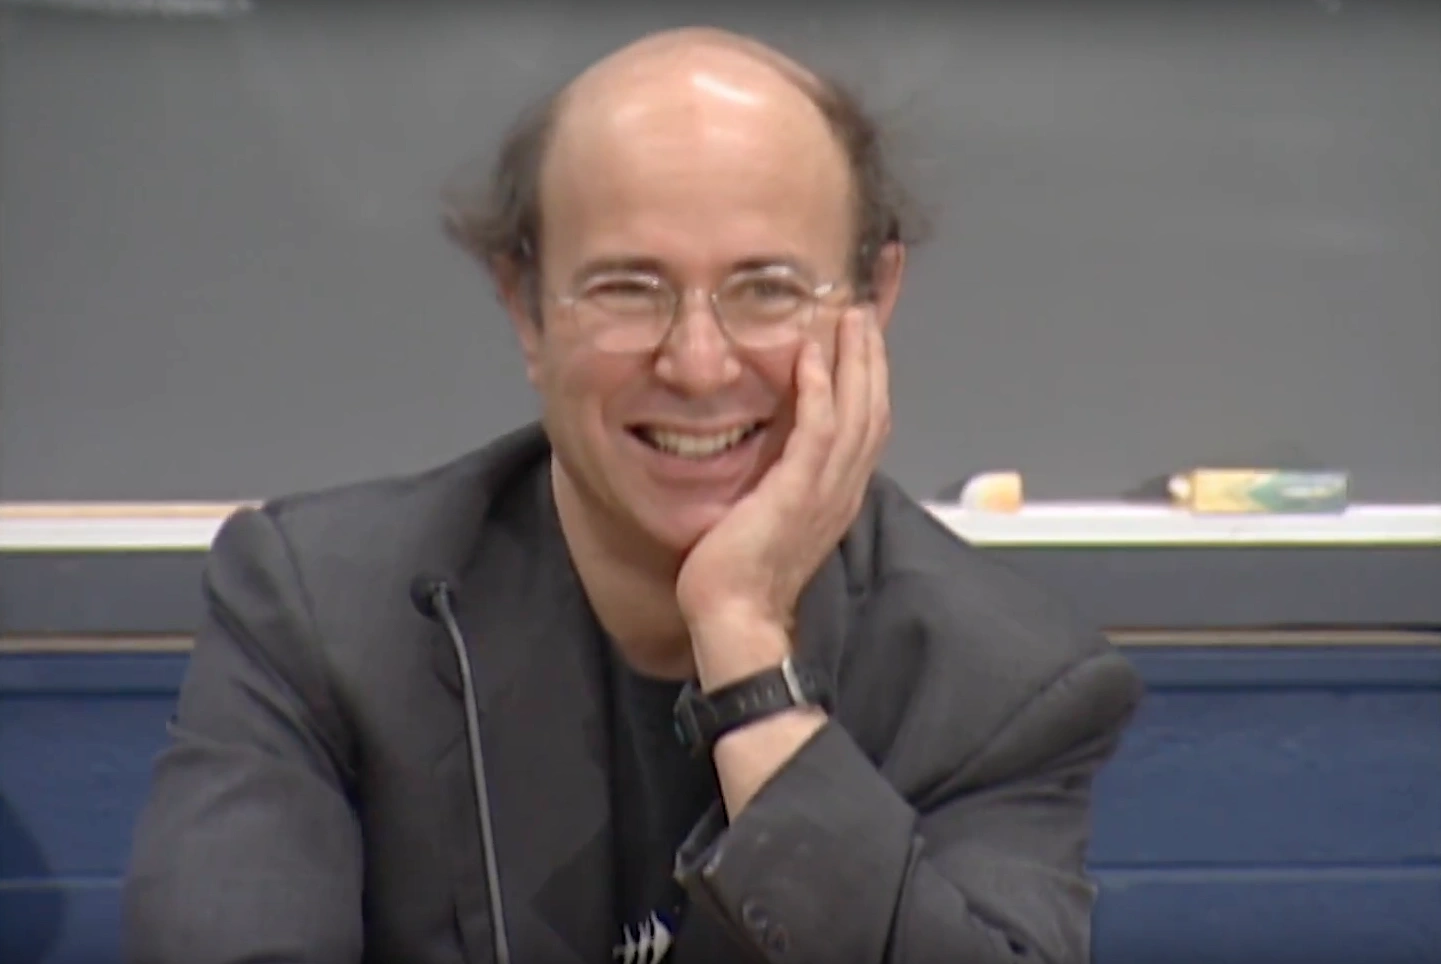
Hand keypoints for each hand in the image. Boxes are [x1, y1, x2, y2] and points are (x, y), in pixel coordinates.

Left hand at [675, 305, 890, 677]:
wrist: (735, 620)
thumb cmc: (742, 578)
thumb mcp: (772, 518)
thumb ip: (784, 483)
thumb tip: (774, 456)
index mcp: (837, 496)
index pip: (868, 425)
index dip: (871, 380)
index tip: (864, 340)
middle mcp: (842, 490)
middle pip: (873, 410)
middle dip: (871, 357)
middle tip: (863, 312)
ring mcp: (825, 492)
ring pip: (856, 413)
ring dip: (855, 361)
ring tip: (849, 318)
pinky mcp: (797, 494)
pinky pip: (817, 432)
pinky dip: (819, 391)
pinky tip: (811, 358)